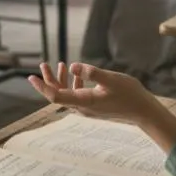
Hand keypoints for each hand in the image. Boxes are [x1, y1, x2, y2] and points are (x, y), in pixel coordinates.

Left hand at [28, 62, 159, 124]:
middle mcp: (82, 107)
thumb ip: (91, 72)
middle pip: (58, 94)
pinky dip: (73, 83)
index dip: (43, 86)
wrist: (143, 112)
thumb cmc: (129, 94)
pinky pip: (77, 95)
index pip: (56, 95)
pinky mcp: (93, 106)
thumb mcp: (111, 79)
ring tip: (58, 64)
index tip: (32, 77)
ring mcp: (87, 108)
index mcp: (83, 101)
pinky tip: (77, 73)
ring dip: (61, 80)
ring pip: (67, 94)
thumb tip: (72, 66)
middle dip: (48, 80)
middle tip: (42, 64)